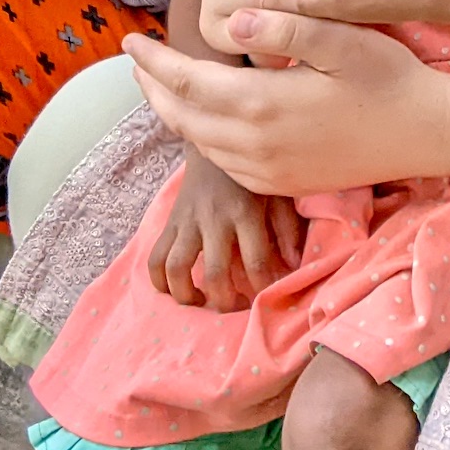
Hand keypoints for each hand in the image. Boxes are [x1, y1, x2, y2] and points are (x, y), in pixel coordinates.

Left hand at [126, 17, 442, 198]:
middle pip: (181, 117)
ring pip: (199, 143)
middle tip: (138, 60)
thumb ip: (283, 29)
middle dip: (153, 88)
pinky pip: (224, 163)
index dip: (153, 61)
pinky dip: (202, 138)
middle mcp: (254, 145)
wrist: (425, 134)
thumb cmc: (388, 77)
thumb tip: (229, 22)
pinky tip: (207, 119)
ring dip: (174, 113)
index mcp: (262, 105)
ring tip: (164, 85)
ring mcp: (266, 172)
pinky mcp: (281, 184)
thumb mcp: (341, 40)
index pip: (186, 82)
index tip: (130, 39)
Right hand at [147, 150, 287, 310]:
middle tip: (233, 307)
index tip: (264, 297)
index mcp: (246, 212)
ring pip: (176, 268)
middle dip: (225, 302)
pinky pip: (156, 258)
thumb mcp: (277, 192)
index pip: (256, 262)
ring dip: (186, 295)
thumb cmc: (250, 173)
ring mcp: (188, 221)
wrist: (214, 143)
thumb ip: (287, 229)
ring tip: (199, 300)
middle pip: (216, 273)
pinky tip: (174, 288)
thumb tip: (294, 266)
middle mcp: (215, 219)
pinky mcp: (171, 222)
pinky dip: (159, 281)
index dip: (262, 288)